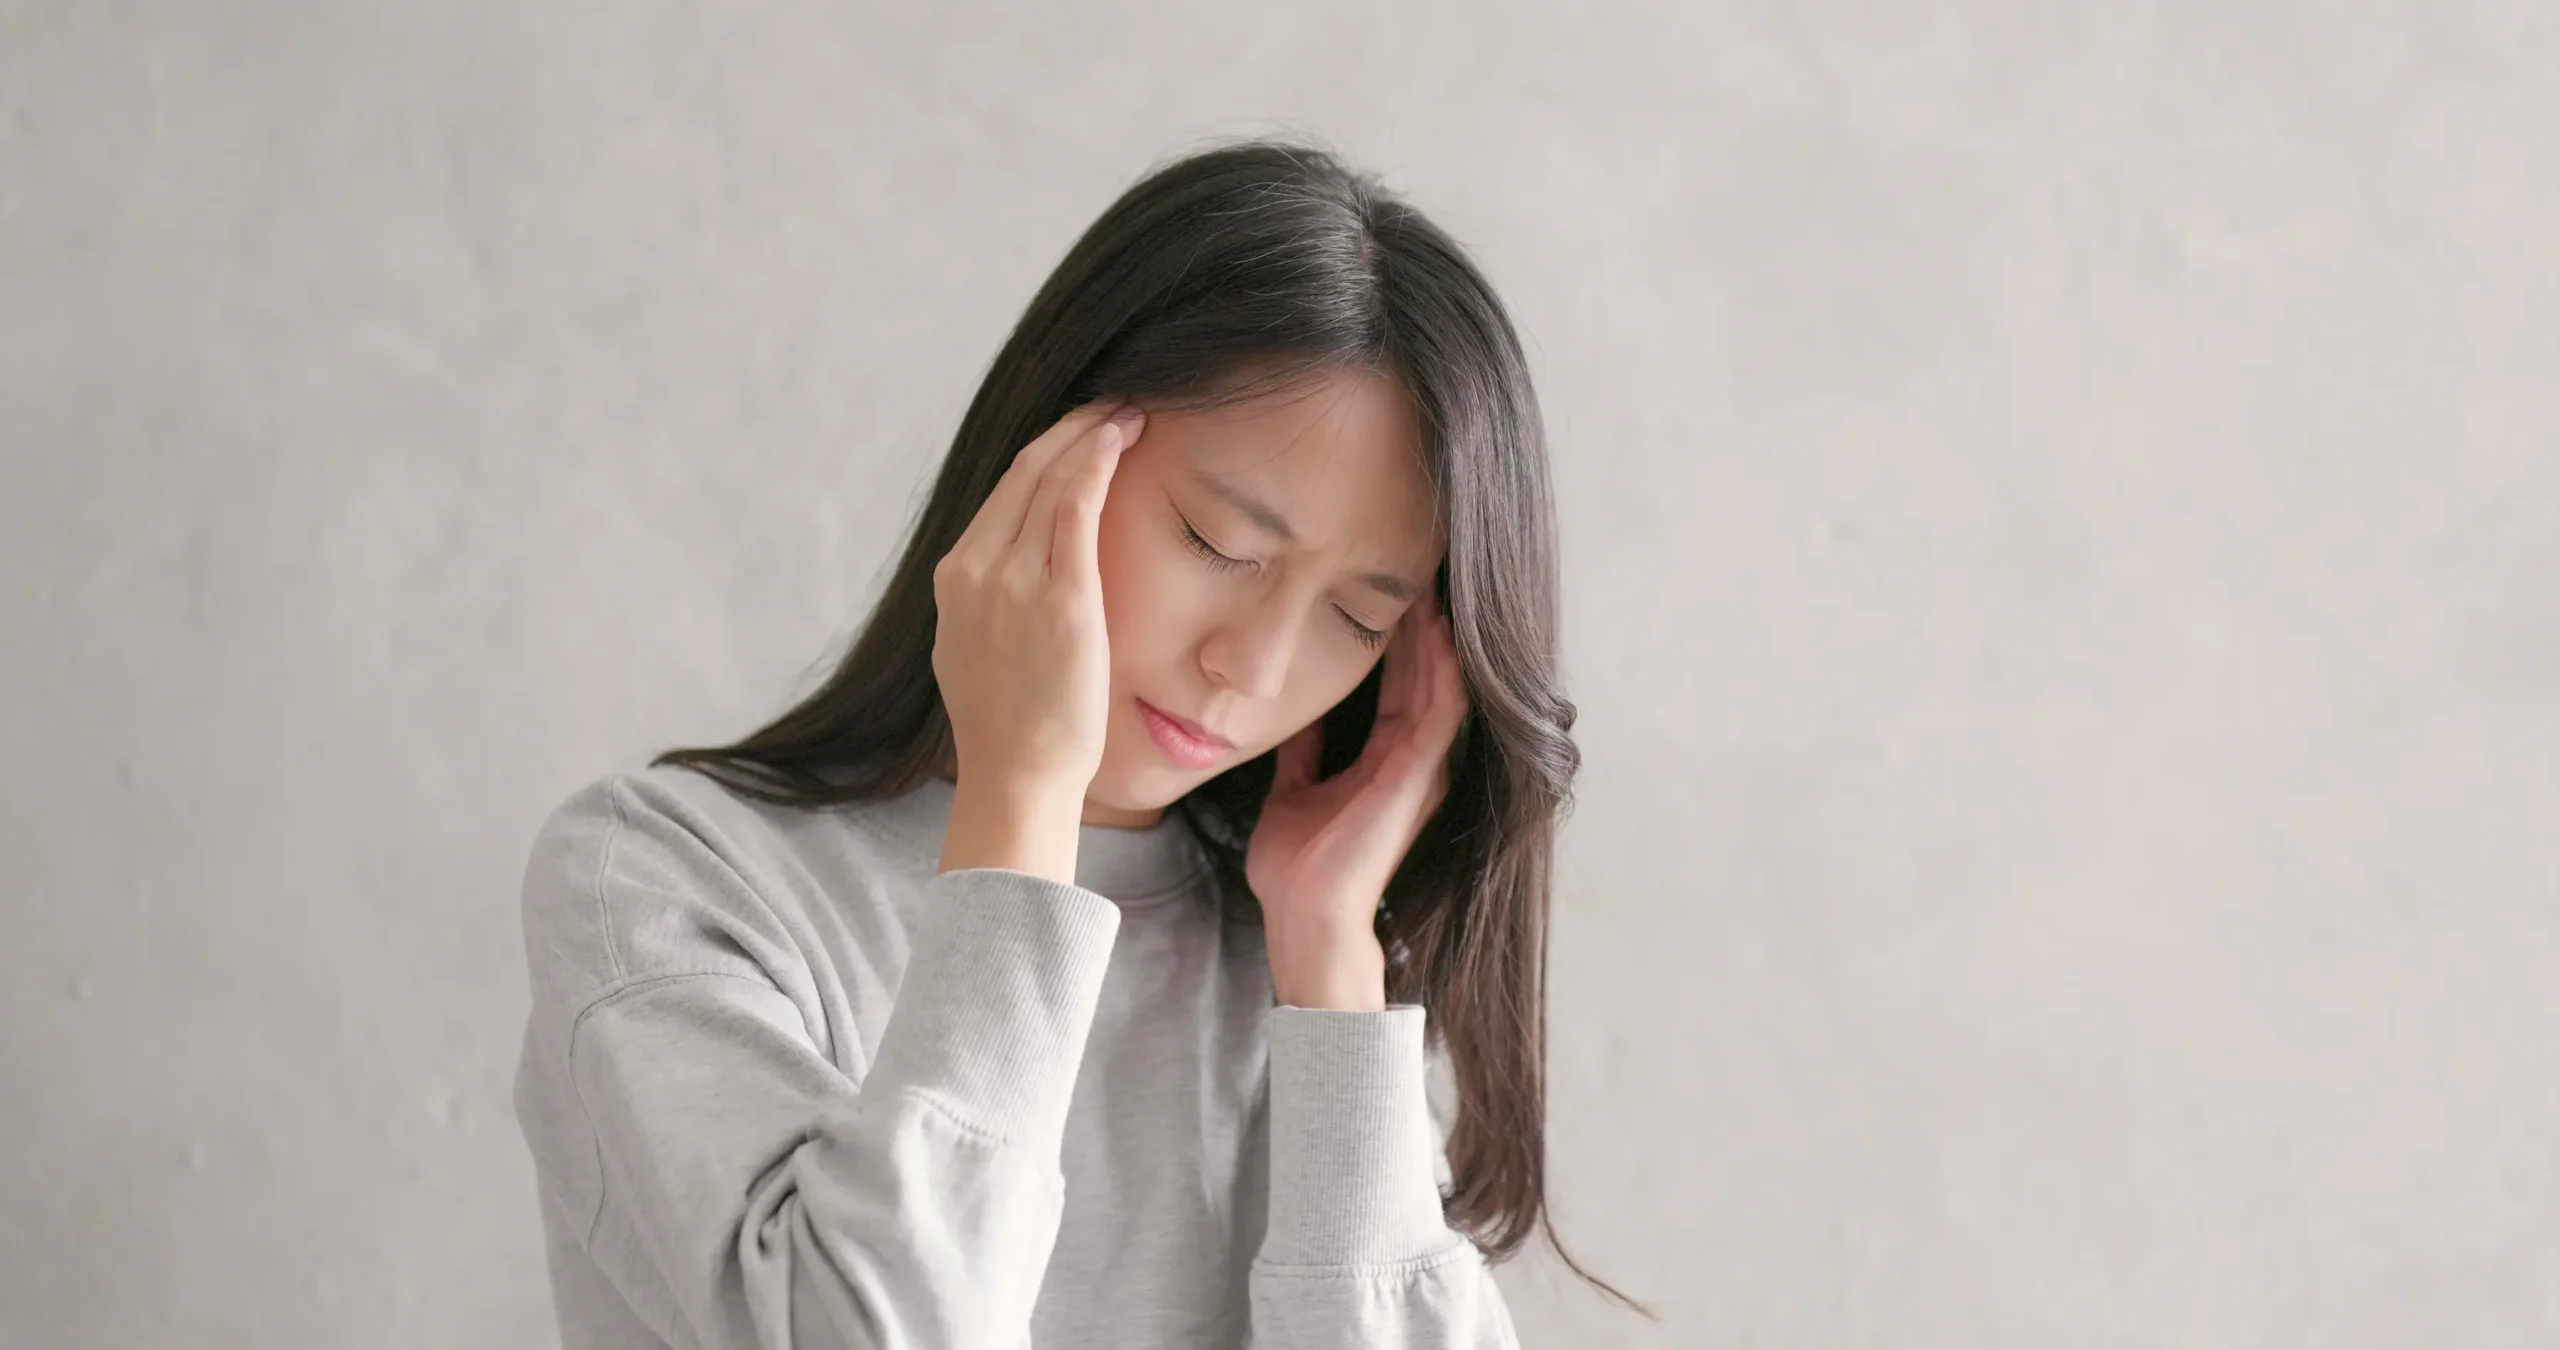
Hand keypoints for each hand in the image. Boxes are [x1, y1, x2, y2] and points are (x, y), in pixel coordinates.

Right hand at [932, 399, 1142, 803]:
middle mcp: (975, 568)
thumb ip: (989, 604)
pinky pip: (1076, 508)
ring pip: (1050, 480)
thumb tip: (1010, 580)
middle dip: (1070, 429)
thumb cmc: (1010, 727)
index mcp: (954, 578)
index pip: (1001, 494)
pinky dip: (1097, 464)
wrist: (1017, 775)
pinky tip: (1120, 439)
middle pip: (1023, 473)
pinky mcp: (1060, 596)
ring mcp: (1014, 579)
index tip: (1078, 432)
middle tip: (1111, 404)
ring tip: (1128, 412)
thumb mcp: (976, 650)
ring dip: (1092, 436)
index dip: (1044, 453)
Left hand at [1246, 587, 1467, 1009]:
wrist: (1303, 916)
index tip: (1386, 588)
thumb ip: (1303, 751)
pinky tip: (1438, 630)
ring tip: (1431, 583)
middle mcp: (1412, 760)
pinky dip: (1443, 670)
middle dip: (1421, 622)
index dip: (1395, 636)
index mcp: (1384, 760)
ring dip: (1437, 635)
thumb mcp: (1293, 791)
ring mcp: (1420, 769)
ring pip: (1439, 684)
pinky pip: (1441, 711)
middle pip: (1424, 675)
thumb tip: (1293, 711)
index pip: (1398, 683)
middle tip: (1419, 566)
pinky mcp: (1417, 777)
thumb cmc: (1297, 868)